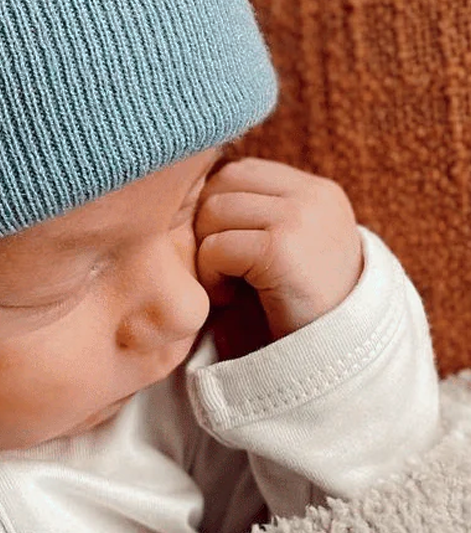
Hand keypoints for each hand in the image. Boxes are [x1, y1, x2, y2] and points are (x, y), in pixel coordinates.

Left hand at [194, 157, 364, 345]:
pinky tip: (229, 297)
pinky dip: (211, 274)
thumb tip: (194, 183)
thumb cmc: (299, 308)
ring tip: (227, 283)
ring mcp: (300, 218)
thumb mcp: (289, 246)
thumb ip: (259, 211)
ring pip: (214, 210)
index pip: (241, 171)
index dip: (219, 206)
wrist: (338, 362)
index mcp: (317, 192)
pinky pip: (216, 246)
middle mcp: (313, 196)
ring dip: (207, 251)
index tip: (227, 247)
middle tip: (221, 267)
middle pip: (223, 182)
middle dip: (208, 224)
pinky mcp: (282, 249)